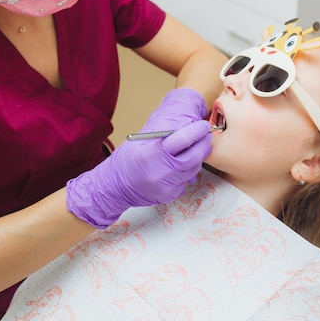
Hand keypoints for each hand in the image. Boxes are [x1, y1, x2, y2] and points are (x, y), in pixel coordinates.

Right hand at [66, 89, 210, 227]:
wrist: (114, 189)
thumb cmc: (125, 161)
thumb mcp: (139, 142)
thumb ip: (162, 135)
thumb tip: (185, 125)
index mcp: (152, 155)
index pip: (182, 140)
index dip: (196, 131)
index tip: (202, 125)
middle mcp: (161, 173)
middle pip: (193, 157)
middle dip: (203, 144)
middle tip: (205, 135)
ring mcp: (167, 186)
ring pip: (193, 169)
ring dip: (198, 157)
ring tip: (196, 146)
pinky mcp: (170, 195)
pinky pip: (186, 180)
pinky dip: (188, 170)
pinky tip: (182, 163)